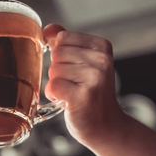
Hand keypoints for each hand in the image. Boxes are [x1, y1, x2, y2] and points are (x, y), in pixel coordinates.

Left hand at [42, 25, 130, 149]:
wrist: (107, 127)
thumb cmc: (91, 95)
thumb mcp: (83, 64)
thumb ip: (66, 44)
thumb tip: (49, 28)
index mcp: (102, 46)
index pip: (63, 38)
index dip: (62, 57)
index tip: (76, 71)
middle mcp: (101, 59)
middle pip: (57, 54)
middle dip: (58, 71)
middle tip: (74, 85)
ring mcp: (94, 77)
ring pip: (53, 71)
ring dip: (57, 85)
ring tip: (72, 94)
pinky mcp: (83, 95)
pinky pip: (52, 86)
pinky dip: (54, 96)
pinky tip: (67, 102)